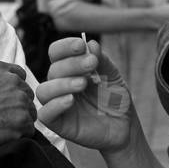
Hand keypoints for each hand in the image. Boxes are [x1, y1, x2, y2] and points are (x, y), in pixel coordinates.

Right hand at [0, 61, 35, 151]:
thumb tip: (1, 86)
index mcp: (0, 69)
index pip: (20, 76)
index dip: (14, 89)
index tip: (6, 100)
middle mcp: (14, 81)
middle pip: (27, 95)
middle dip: (18, 106)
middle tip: (1, 117)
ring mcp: (20, 101)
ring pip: (30, 113)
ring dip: (20, 121)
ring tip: (0, 128)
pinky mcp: (23, 121)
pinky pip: (29, 130)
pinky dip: (19, 135)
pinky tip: (3, 137)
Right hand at [36, 37, 136, 152]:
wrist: (125, 124)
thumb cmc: (114, 98)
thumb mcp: (112, 74)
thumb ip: (101, 59)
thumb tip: (89, 43)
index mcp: (69, 69)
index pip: (56, 53)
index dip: (65, 47)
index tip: (80, 45)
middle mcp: (60, 84)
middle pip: (53, 69)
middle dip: (72, 64)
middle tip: (91, 64)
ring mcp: (57, 104)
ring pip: (43, 91)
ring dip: (62, 84)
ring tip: (82, 84)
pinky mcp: (58, 123)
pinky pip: (45, 114)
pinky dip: (55, 105)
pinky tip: (71, 100)